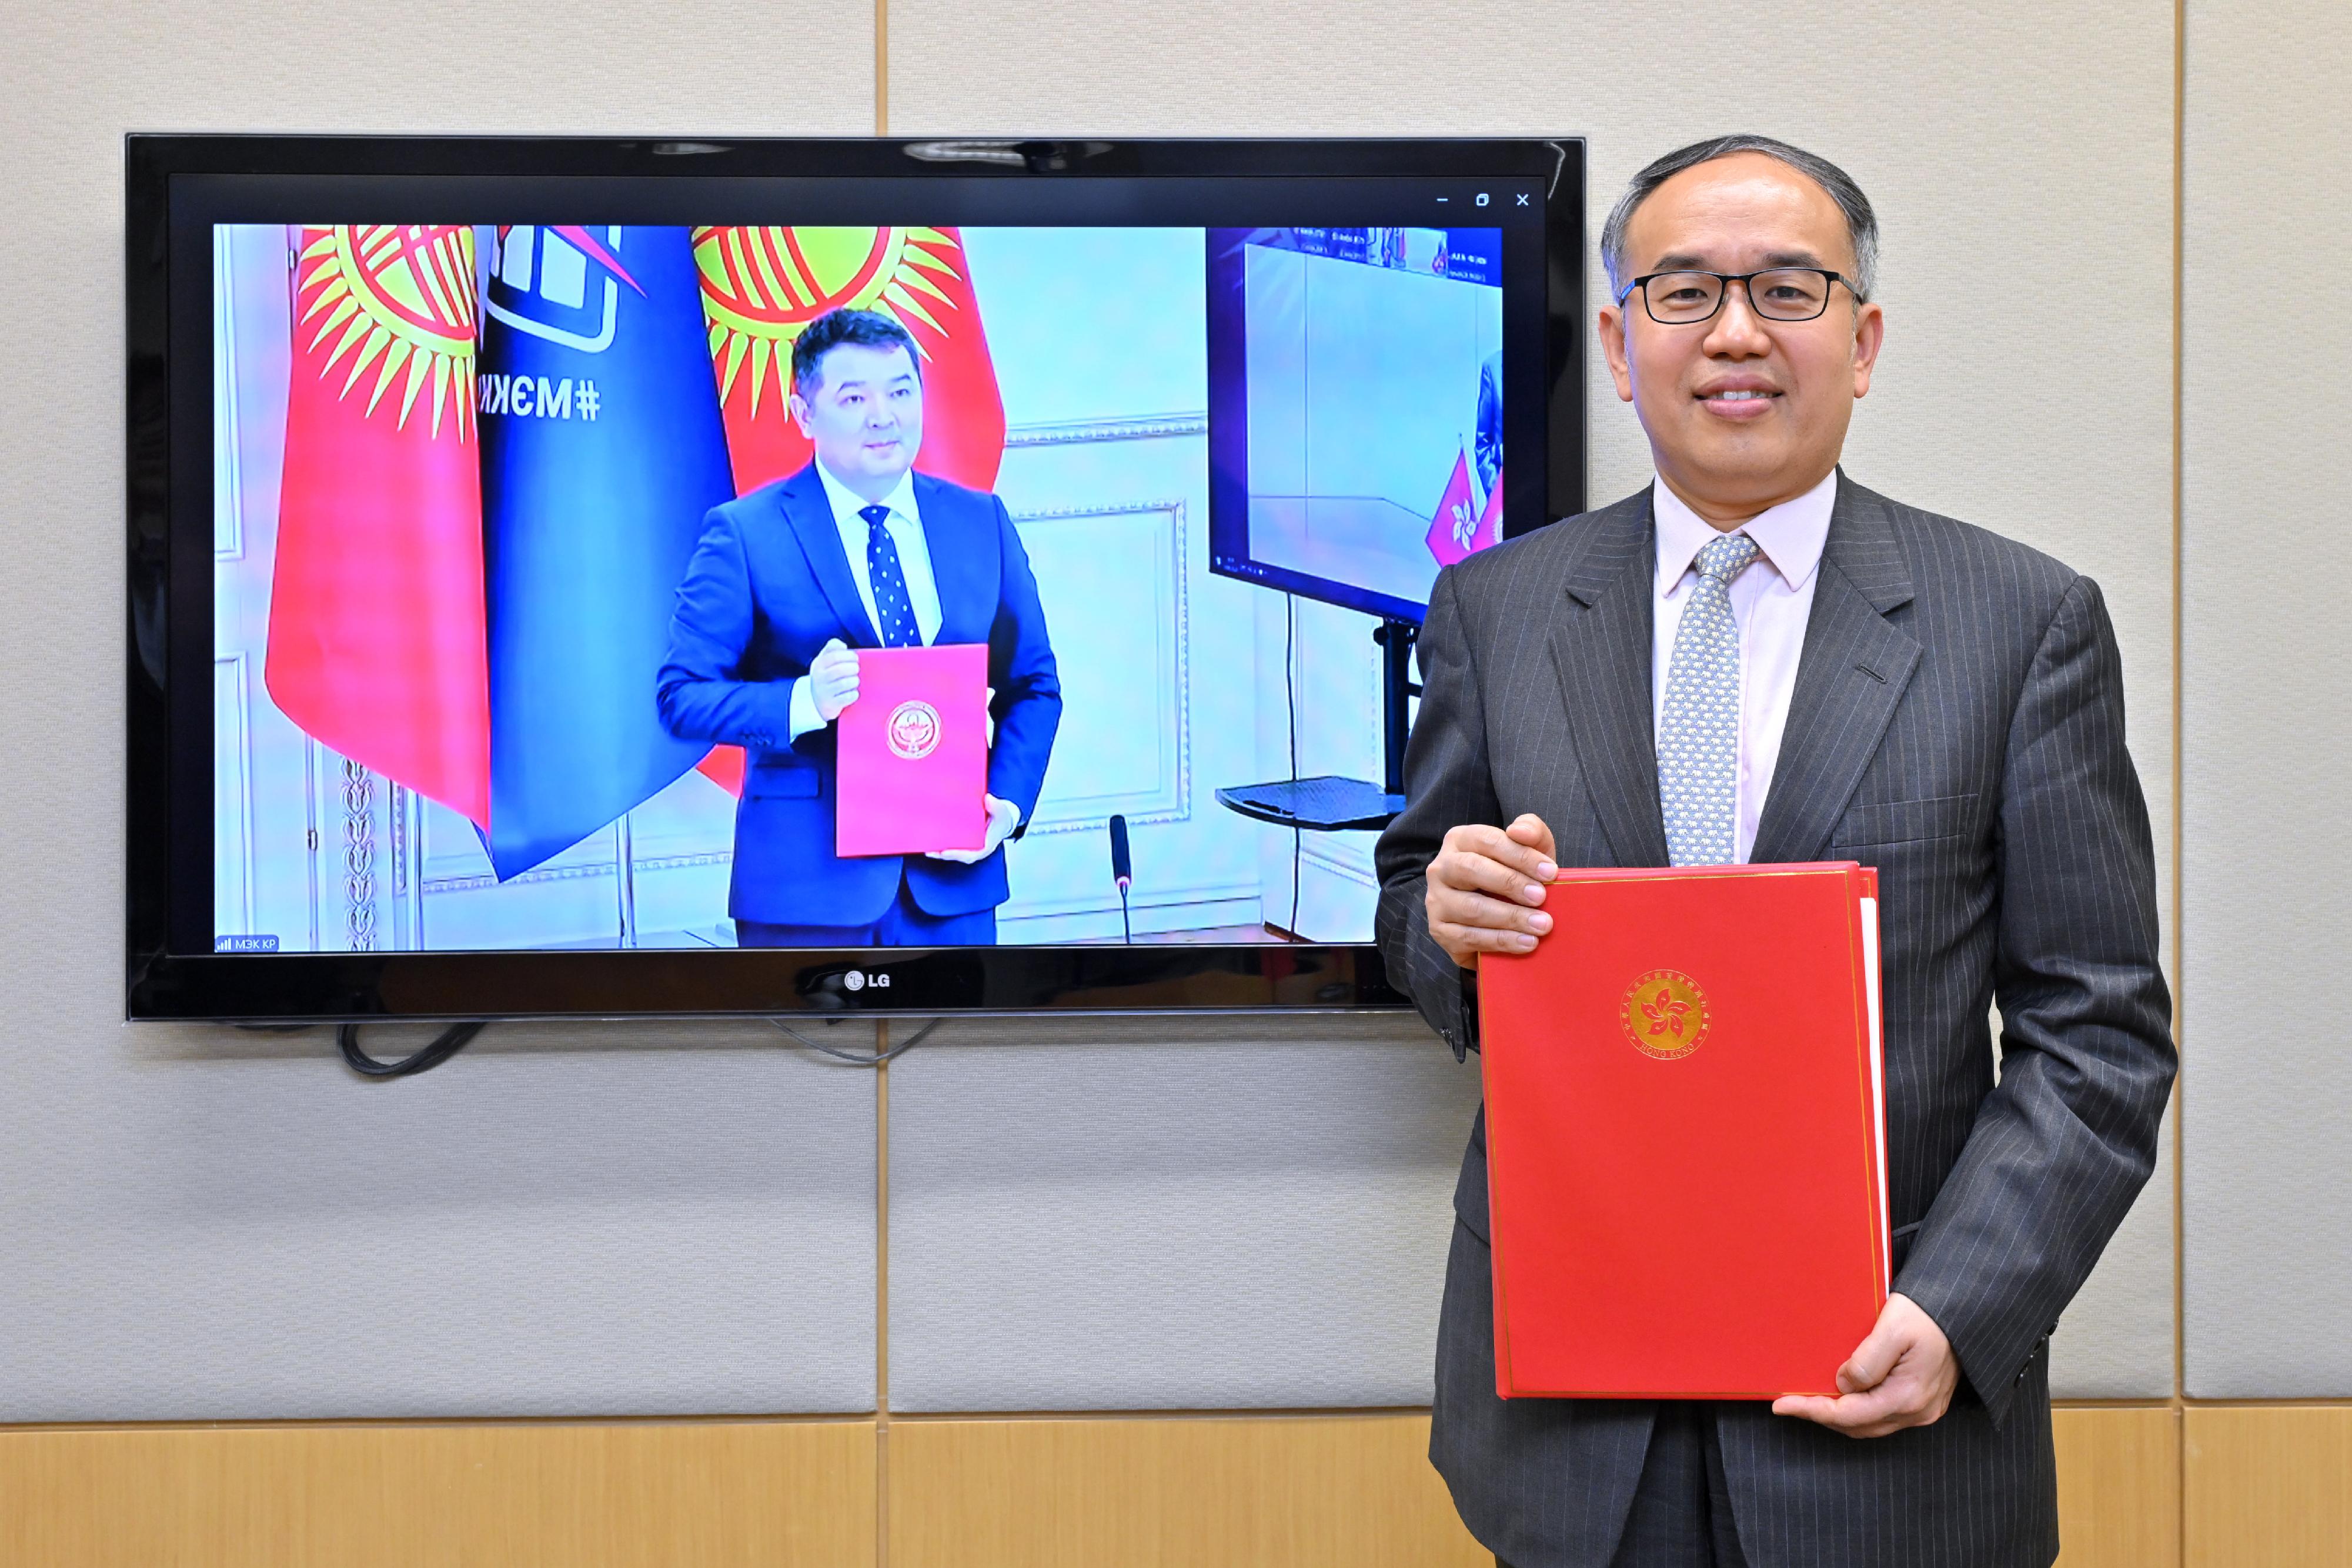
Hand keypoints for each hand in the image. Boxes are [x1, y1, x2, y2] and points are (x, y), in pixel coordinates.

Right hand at [807, 638, 859, 721]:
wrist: (817, 701)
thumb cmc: (826, 676)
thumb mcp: (824, 660)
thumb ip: (832, 647)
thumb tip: (842, 645)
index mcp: (818, 665)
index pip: (834, 656)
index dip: (848, 655)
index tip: (855, 658)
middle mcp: (819, 678)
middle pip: (840, 670)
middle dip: (853, 668)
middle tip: (856, 669)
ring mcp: (824, 692)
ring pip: (844, 683)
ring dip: (854, 681)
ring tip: (855, 681)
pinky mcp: (830, 704)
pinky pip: (847, 697)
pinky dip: (853, 694)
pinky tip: (853, 692)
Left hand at [928, 793, 1018, 863]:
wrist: (1002, 818)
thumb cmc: (1001, 817)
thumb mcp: (1002, 811)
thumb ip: (995, 806)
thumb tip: (987, 799)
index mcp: (985, 847)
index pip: (970, 855)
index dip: (957, 854)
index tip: (945, 852)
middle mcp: (975, 849)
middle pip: (956, 855)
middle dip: (942, 854)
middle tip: (929, 851)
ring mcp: (968, 846)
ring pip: (951, 851)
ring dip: (937, 849)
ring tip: (924, 845)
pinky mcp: (962, 840)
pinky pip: (950, 843)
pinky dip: (940, 841)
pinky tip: (928, 835)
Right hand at [1425, 813, 1557, 968]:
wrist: (1498, 919)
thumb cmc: (1514, 877)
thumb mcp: (1528, 851)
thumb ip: (1531, 832)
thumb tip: (1519, 830)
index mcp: (1460, 840)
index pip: (1488, 841)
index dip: (1520, 855)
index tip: (1550, 872)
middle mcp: (1441, 868)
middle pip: (1471, 869)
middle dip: (1510, 883)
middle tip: (1541, 898)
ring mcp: (1436, 901)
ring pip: (1471, 908)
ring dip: (1511, 918)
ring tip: (1541, 925)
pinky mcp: (1440, 931)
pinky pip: (1470, 937)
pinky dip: (1502, 941)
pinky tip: (1527, 943)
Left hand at [1772, 1293, 1959, 1437]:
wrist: (1962, 1310)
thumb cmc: (1928, 1315)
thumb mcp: (1893, 1329)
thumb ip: (1865, 1361)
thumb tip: (1842, 1385)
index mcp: (1908, 1396)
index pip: (1848, 1415)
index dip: (1812, 1411)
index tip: (1781, 1405)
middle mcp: (1917, 1411)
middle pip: (1858, 1425)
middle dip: (1821, 1415)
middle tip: (1790, 1402)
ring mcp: (1924, 1410)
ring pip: (1870, 1423)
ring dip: (1839, 1415)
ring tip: (1810, 1400)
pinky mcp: (1925, 1402)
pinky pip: (1883, 1415)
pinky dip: (1858, 1410)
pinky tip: (1842, 1395)